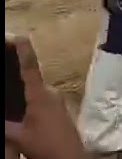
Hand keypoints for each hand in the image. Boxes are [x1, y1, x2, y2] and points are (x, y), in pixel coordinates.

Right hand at [3, 35, 86, 158]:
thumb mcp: (18, 136)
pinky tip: (16, 100)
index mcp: (40, 95)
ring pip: (34, 87)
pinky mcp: (57, 110)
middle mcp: (50, 93)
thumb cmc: (47, 146)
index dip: (23, 50)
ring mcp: (56, 101)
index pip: (30, 67)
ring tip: (7, 76)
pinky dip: (26, 95)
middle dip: (15, 67)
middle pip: (30, 75)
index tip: (19, 35)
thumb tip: (0, 116)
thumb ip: (3, 124)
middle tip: (3, 56)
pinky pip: (38, 97)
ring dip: (20, 83)